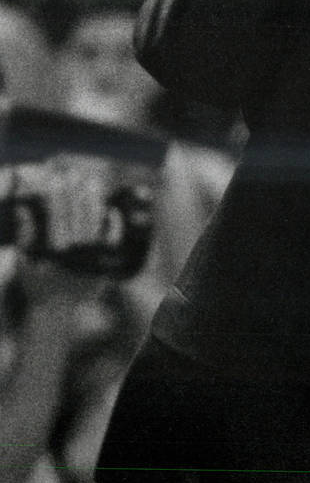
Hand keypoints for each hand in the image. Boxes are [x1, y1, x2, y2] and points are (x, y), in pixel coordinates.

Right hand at [6, 158, 116, 306]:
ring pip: (96, 223)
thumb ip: (24, 236)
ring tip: (89, 180)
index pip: (56, 217)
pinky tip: (109, 208)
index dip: (56, 195)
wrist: (58, 309)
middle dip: (74, 192)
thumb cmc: (37, 283)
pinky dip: (113, 222)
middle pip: (78, 215)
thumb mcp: (25, 261)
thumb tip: (24, 209)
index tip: (54, 177)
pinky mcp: (106, 261)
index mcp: (51, 250)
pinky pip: (113, 238)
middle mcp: (74, 253)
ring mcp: (92, 257)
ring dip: (93, 200)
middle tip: (71, 173)